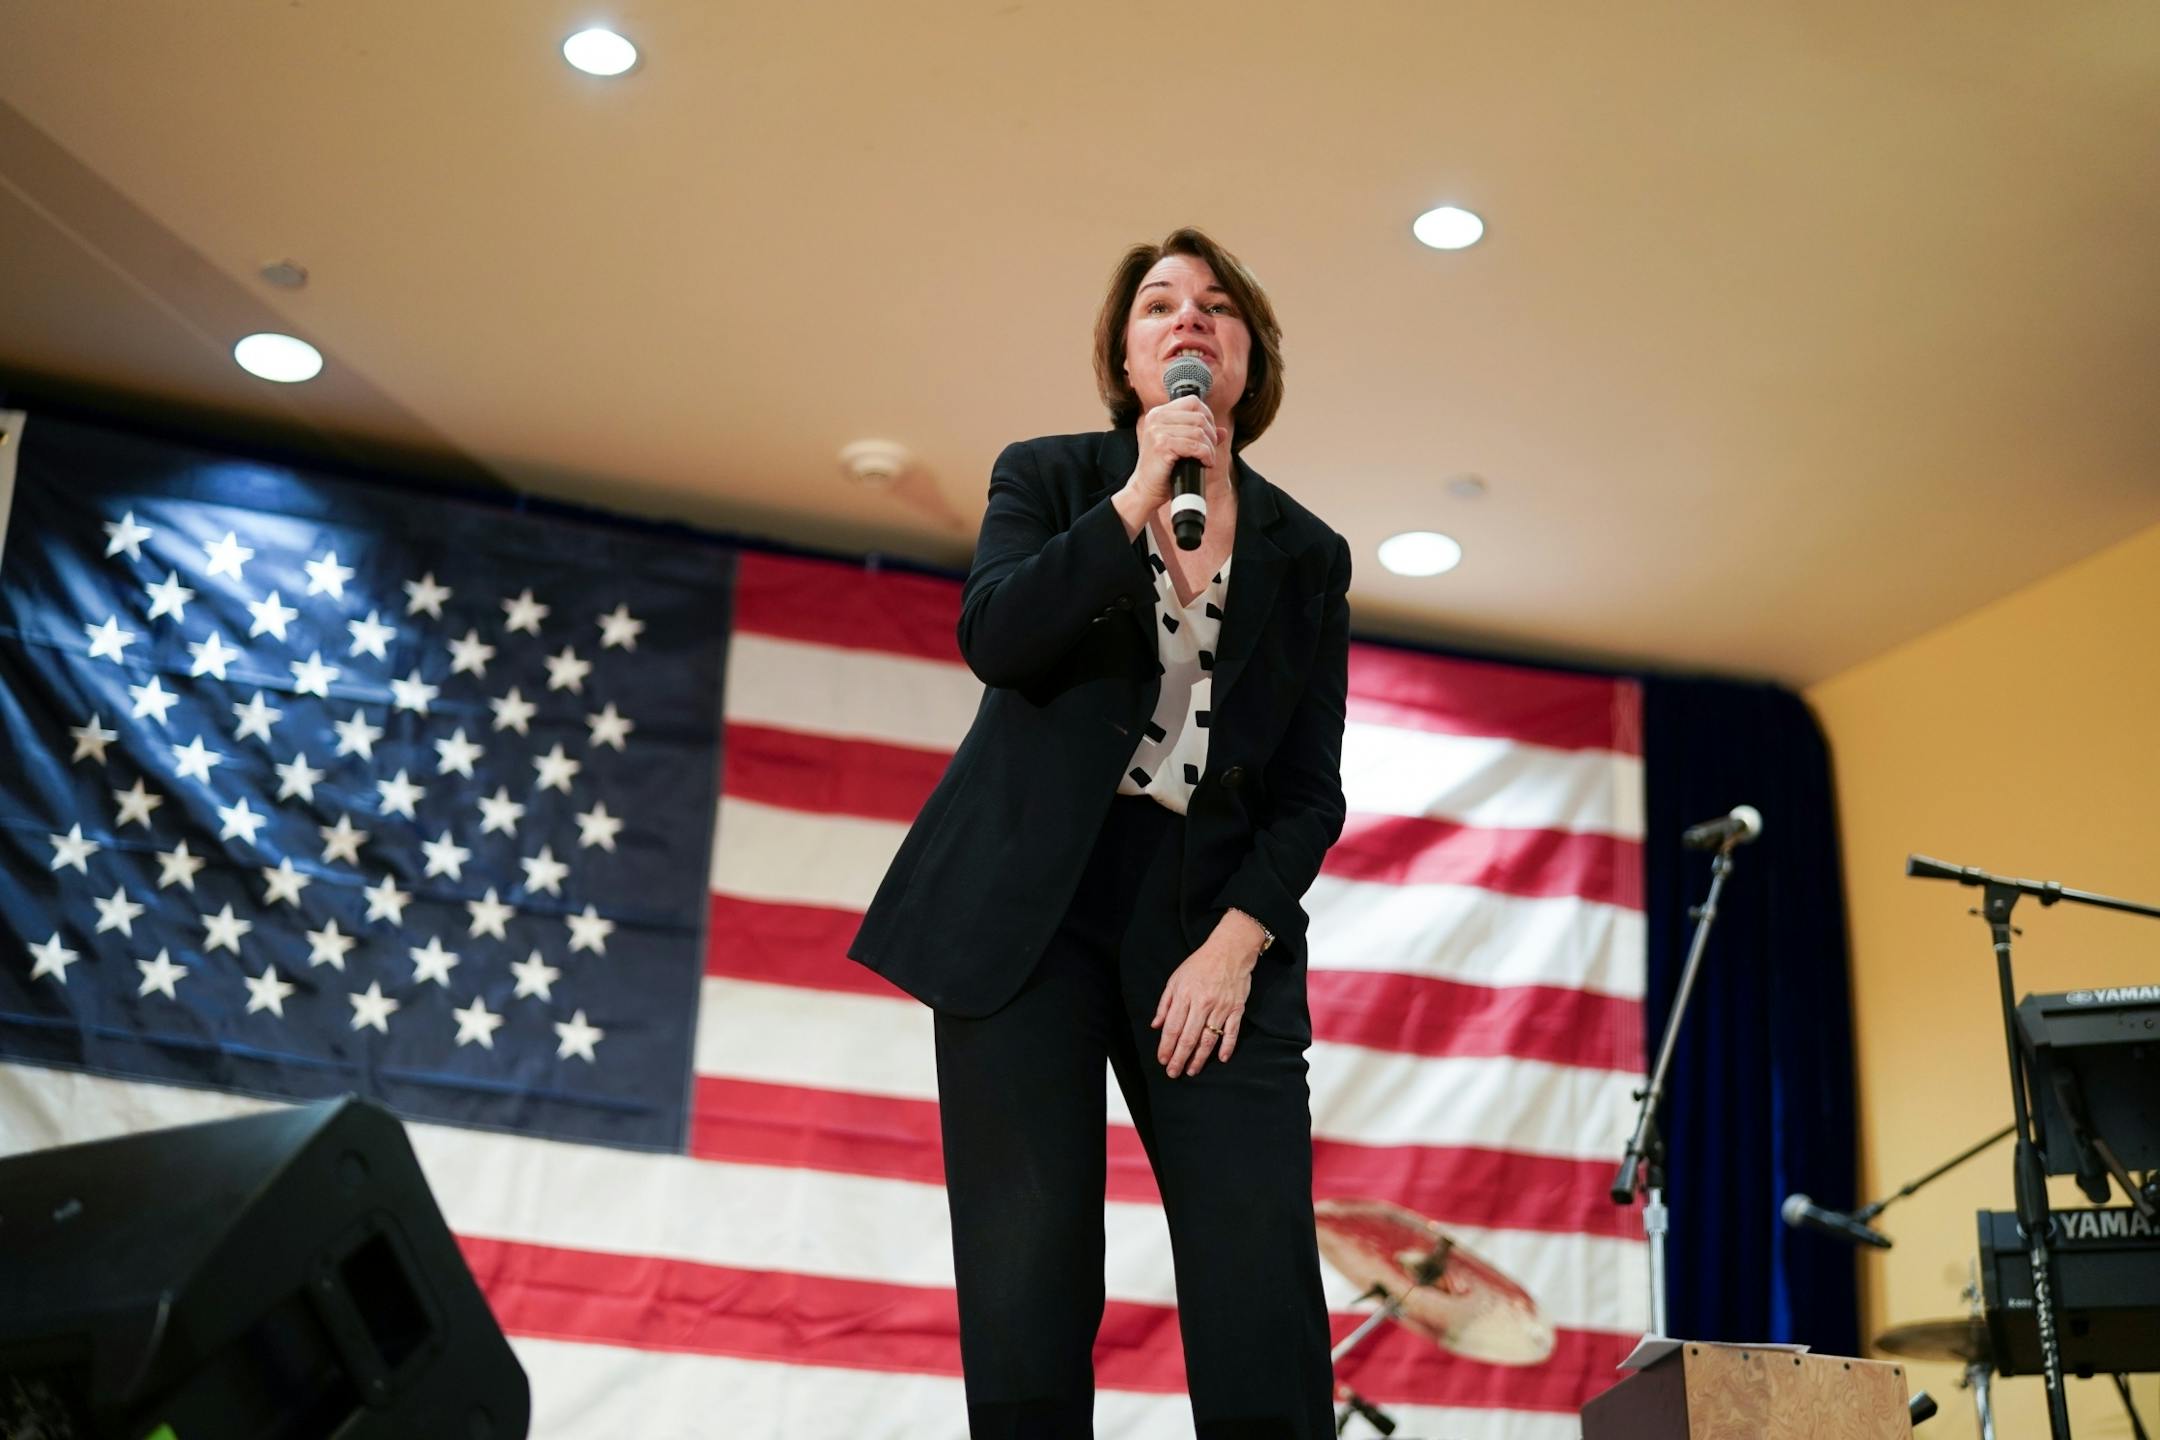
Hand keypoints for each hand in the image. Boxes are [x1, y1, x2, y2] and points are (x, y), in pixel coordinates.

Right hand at [1115, 397, 1217, 535]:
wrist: (1146, 489)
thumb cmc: (1163, 469)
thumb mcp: (1181, 447)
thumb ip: (1199, 436)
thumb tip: (1222, 431)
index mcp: (1159, 413)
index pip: (1193, 402)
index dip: (1208, 416)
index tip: (1209, 435)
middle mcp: (1157, 418)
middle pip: (1199, 417)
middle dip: (1211, 435)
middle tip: (1210, 451)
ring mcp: (1157, 430)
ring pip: (1199, 432)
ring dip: (1210, 448)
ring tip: (1208, 459)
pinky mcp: (1162, 445)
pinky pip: (1195, 446)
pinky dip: (1206, 456)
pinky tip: (1205, 463)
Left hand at [1150, 910, 1267, 1076]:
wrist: (1229, 950)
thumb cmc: (1200, 964)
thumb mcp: (1175, 979)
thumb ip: (1165, 1004)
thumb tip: (1156, 1025)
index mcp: (1185, 996)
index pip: (1173, 1027)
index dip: (1166, 1046)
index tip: (1162, 1060)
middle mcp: (1202, 1004)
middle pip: (1189, 1037)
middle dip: (1179, 1058)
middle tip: (1174, 1073)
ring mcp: (1221, 1008)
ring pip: (1209, 1039)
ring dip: (1200, 1058)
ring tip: (1192, 1071)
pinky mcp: (1236, 1009)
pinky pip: (1231, 1032)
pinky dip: (1227, 1046)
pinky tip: (1221, 1058)